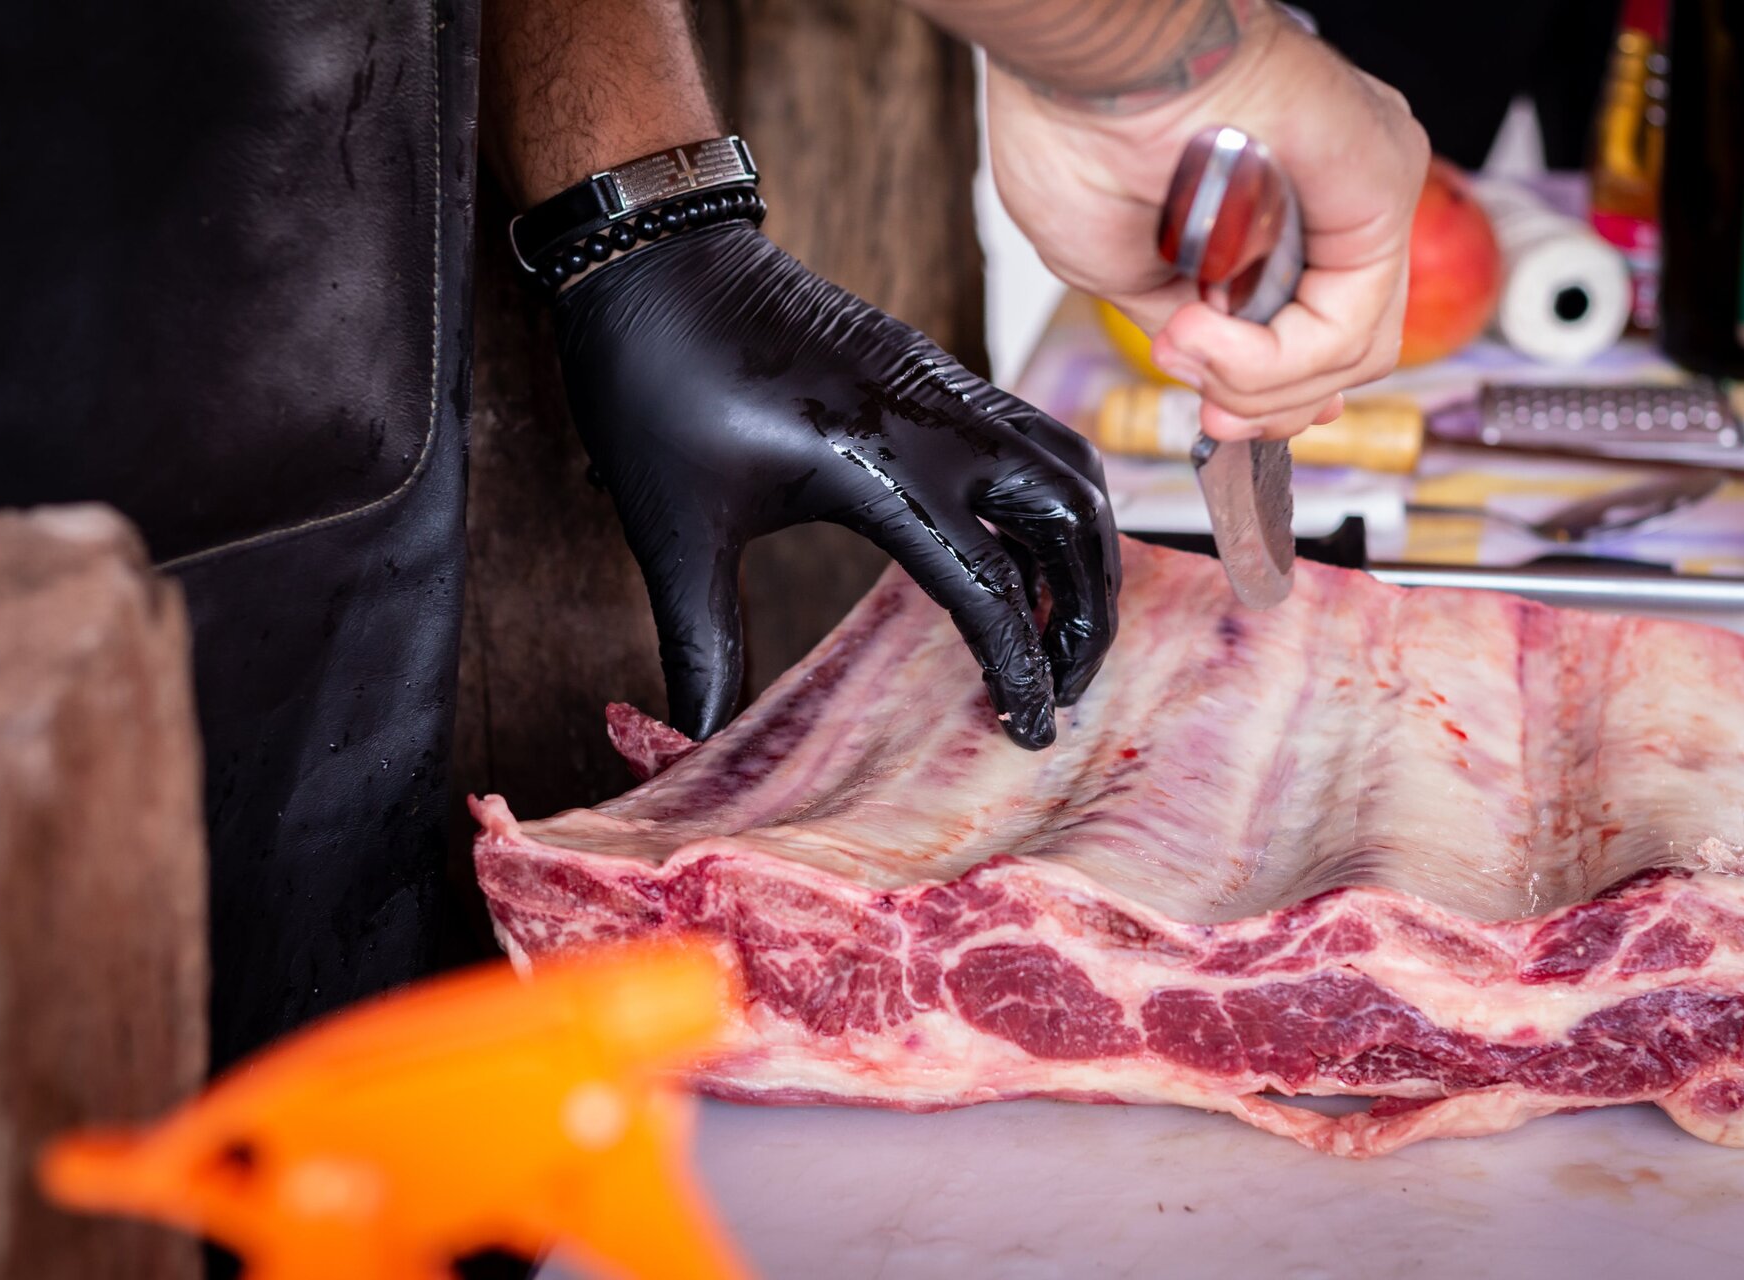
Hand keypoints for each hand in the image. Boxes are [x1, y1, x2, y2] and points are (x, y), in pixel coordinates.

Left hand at [553, 224, 1119, 748]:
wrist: (654, 254)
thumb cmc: (657, 383)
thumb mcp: (675, 527)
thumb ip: (703, 643)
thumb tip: (697, 740)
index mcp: (879, 464)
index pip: (991, 585)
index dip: (1022, 667)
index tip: (1033, 730)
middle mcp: (937, 421)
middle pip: (1074, 519)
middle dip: (1089, 611)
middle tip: (1065, 684)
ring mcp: (947, 388)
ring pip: (1072, 469)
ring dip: (1088, 551)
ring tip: (1061, 626)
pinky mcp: (937, 372)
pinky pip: (1036, 439)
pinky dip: (1057, 504)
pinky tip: (1021, 554)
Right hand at [986, 18, 1428, 440]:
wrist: (1086, 68)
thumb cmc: (1080, 135)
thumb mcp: (1126, 276)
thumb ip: (1196, 333)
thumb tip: (1220, 386)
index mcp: (1279, 211)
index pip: (1320, 336)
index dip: (1273, 397)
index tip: (1221, 424)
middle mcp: (1331, 199)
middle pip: (1342, 357)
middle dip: (1263, 405)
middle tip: (1206, 411)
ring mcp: (1363, 191)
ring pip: (1352, 353)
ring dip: (1256, 383)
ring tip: (1187, 350)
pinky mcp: (1380, 184)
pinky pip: (1351, 325)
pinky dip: (1274, 360)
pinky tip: (1206, 333)